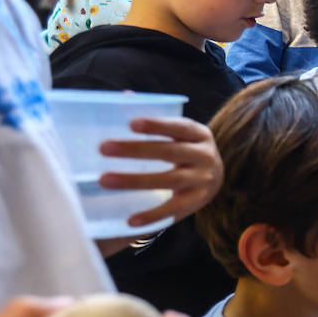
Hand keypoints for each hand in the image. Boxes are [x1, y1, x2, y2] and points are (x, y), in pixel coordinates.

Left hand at [98, 116, 221, 227]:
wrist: (214, 178)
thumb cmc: (185, 150)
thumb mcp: (177, 133)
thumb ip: (153, 118)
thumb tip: (123, 96)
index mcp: (199, 134)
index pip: (178, 127)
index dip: (156, 124)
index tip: (130, 123)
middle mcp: (205, 156)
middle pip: (169, 152)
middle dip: (135, 150)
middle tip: (103, 148)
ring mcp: (204, 180)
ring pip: (169, 180)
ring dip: (135, 180)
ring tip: (104, 179)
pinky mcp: (198, 202)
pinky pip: (174, 210)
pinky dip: (152, 214)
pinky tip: (130, 220)